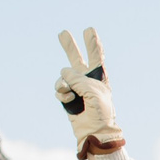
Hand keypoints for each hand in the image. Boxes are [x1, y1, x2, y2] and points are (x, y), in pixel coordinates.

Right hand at [53, 28, 123, 159]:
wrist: (94, 130)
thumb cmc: (100, 111)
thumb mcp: (93, 91)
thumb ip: (78, 78)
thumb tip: (63, 73)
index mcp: (99, 76)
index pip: (96, 56)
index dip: (93, 43)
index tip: (89, 30)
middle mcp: (86, 79)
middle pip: (76, 58)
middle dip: (69, 46)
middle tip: (62, 32)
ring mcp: (75, 87)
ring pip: (63, 76)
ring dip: (64, 84)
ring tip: (71, 94)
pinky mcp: (66, 96)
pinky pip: (59, 88)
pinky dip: (62, 93)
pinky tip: (69, 100)